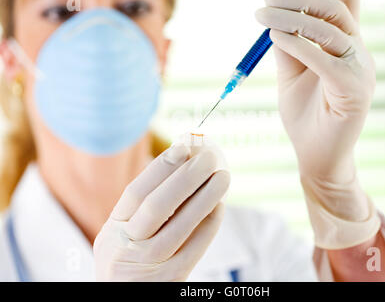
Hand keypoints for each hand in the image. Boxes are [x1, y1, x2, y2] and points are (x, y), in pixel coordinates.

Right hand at [93, 141, 229, 281]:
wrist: (126, 299)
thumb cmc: (131, 259)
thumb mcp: (124, 234)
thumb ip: (144, 207)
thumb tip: (182, 163)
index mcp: (113, 230)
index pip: (135, 193)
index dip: (160, 168)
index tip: (182, 147)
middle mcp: (126, 247)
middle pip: (157, 206)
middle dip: (186, 178)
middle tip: (208, 158)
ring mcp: (149, 265)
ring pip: (180, 226)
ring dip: (205, 197)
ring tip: (223, 176)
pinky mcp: (171, 278)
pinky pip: (195, 247)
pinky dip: (208, 224)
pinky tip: (219, 205)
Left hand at [256, 0, 373, 187]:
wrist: (316, 155)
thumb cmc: (304, 115)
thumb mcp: (290, 75)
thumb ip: (288, 48)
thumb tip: (273, 21)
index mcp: (345, 49)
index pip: (347, 9)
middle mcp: (358, 54)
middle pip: (335, 12)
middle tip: (267, 0)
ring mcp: (361, 71)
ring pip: (330, 31)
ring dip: (293, 19)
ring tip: (263, 15)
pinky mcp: (354, 90)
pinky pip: (326, 60)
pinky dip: (300, 45)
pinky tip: (277, 37)